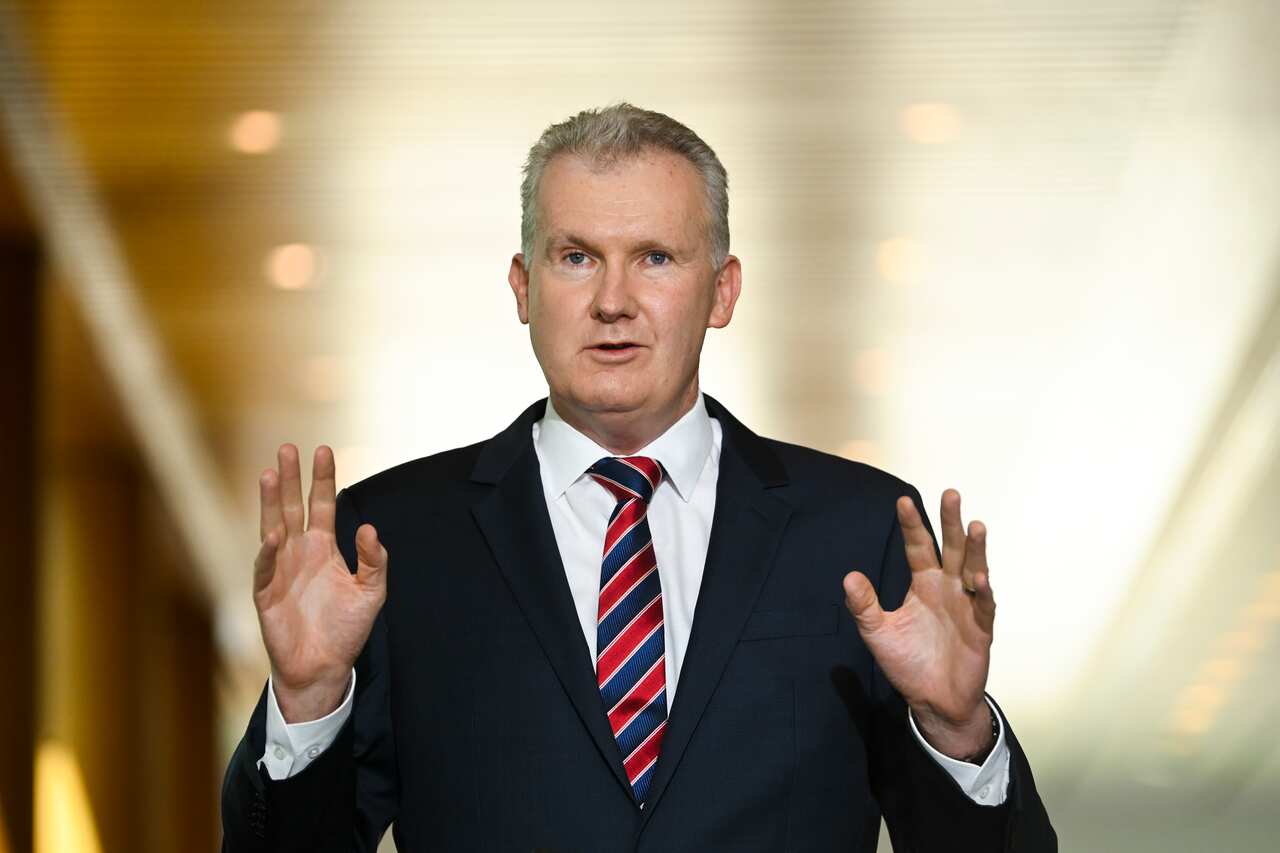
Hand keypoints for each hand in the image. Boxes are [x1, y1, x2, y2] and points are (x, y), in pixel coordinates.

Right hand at [254, 444, 387, 722]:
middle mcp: (299, 552)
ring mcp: (280, 570)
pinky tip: (274, 534)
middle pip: (292, 507)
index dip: (322, 479)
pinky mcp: (266, 594)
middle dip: (290, 479)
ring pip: (273, 528)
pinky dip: (268, 552)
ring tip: (270, 474)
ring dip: (271, 503)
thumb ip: (374, 560)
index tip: (323, 450)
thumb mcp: (371, 592)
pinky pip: (265, 568)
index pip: (322, 505)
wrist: (324, 667)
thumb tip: (371, 528)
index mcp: (323, 548)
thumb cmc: (346, 629)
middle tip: (288, 448)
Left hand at [843, 489, 995, 759]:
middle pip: (950, 548)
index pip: (917, 547)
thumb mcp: (878, 633)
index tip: (902, 501)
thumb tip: (848, 577)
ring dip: (975, 549)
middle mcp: (948, 588)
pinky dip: (982, 592)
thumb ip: (865, 606)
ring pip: (973, 570)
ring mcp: (967, 606)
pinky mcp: (981, 628)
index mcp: (923, 584)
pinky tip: (978, 578)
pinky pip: (983, 606)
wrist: (933, 700)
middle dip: (950, 522)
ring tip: (974, 526)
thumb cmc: (907, 663)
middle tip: (950, 493)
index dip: (911, 525)